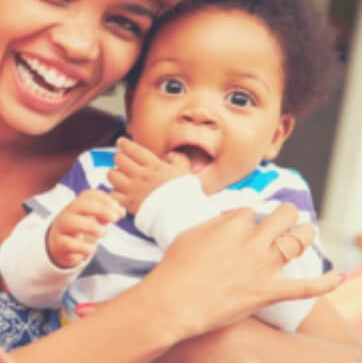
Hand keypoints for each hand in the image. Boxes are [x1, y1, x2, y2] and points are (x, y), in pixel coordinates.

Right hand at [46, 189, 124, 268]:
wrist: (60, 244)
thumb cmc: (81, 229)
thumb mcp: (94, 220)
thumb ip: (107, 214)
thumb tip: (121, 211)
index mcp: (77, 205)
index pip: (88, 195)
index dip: (104, 198)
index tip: (117, 206)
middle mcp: (68, 213)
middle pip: (81, 205)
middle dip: (100, 209)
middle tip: (115, 218)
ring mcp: (62, 228)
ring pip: (72, 222)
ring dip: (91, 226)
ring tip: (104, 233)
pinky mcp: (59, 244)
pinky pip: (68, 243)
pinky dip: (82, 247)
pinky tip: (92, 250)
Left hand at [107, 137, 191, 212]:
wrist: (181, 213)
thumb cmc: (184, 192)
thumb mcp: (185, 170)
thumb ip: (178, 158)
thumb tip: (169, 155)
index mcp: (154, 165)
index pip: (134, 150)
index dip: (125, 144)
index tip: (121, 141)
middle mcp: (141, 175)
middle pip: (119, 159)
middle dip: (119, 157)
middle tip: (121, 161)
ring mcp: (133, 189)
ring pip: (112, 175)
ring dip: (114, 174)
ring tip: (119, 176)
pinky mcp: (128, 203)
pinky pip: (112, 194)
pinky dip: (114, 193)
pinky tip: (119, 192)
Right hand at [132, 203, 343, 338]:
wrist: (174, 302)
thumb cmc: (175, 268)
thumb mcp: (189, 235)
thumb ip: (213, 224)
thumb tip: (230, 219)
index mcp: (231, 225)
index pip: (250, 210)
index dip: (248, 216)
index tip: (243, 224)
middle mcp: (252, 242)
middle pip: (281, 217)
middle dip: (285, 214)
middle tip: (285, 216)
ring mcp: (263, 268)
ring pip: (297, 242)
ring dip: (306, 233)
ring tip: (307, 230)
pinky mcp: (268, 292)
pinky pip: (304, 287)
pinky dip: (325, 283)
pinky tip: (338, 277)